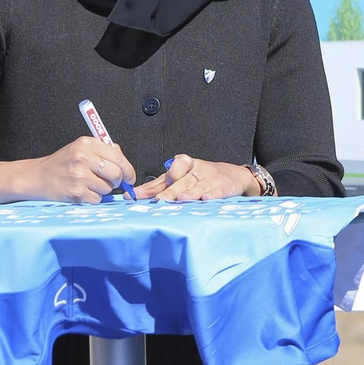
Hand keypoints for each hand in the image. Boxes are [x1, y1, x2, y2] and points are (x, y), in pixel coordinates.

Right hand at [22, 136, 138, 203]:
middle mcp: (83, 158)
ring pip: (108, 188)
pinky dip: (93, 198)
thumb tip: (125, 164)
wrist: (36, 177)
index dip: (128, 170)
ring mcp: (79, 176)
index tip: (129, 177)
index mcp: (87, 143)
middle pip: (116, 174)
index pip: (119, 157)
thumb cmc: (62, 163)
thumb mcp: (81, 149)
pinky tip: (82, 191)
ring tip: (88, 184)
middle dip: (117, 181)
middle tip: (110, 182)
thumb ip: (104, 152)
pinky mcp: (76, 192)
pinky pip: (97, 199)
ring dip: (103, 190)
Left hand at [136, 155, 257, 201]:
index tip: (159, 188)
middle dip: (173, 191)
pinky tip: (206, 199)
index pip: (177, 165)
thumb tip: (131, 194)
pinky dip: (212, 195)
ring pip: (199, 186)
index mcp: (187, 164)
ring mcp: (212, 178)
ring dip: (190, 193)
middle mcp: (199, 169)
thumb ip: (156, 186)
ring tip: (181, 200)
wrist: (232, 176)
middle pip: (185, 180)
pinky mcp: (225, 187)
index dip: (170, 174)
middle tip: (161, 201)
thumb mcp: (179, 177)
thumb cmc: (200, 177)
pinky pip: (218, 191)